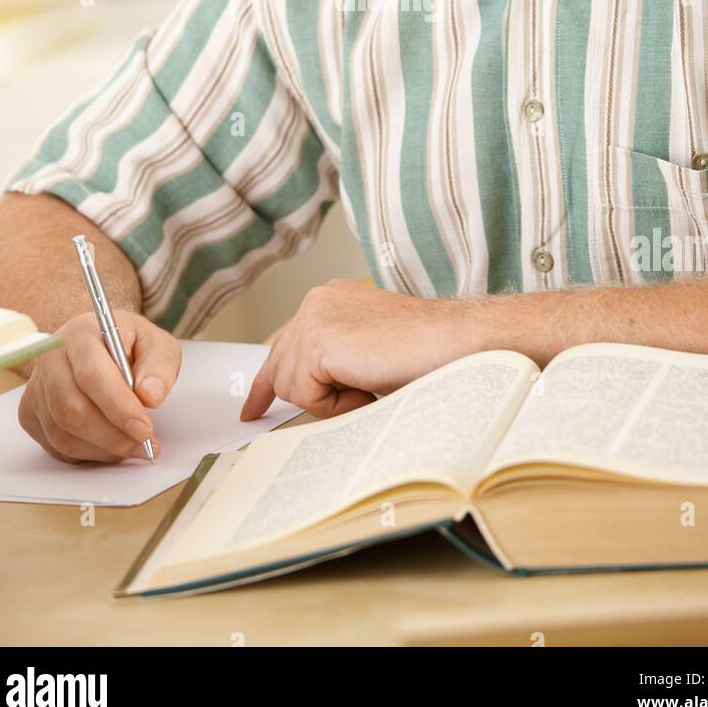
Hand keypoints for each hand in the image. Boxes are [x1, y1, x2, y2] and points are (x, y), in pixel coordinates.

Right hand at [18, 309, 180, 462]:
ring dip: (102, 448)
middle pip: (71, 409)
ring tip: (133, 446)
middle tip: (144, 444)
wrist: (100, 344)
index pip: (91, 375)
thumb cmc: (129, 344)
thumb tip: (150, 396)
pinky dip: (87, 453)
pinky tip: (110, 445)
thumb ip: (159, 366)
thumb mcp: (156, 343)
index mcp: (80, 334)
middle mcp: (50, 358)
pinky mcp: (30, 412)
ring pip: (62, 433)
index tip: (144, 428)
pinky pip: (55, 445)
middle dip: (112, 436)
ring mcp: (36, 387)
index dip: (118, 407)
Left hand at [240, 280, 476, 421]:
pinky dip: (334, 404)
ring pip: (291, 386)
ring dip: (329, 401)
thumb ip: (333, 360)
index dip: (268, 380)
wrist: (453, 342)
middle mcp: (316, 301)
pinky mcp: (318, 342)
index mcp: (329, 299)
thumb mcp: (365, 353)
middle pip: (281, 367)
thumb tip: (305, 390)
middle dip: (303, 394)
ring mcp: (314, 318)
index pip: (285, 343)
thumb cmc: (422, 351)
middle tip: (310, 406)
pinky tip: (365, 387)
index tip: (254, 406)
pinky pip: (304, 395)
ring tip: (369, 386)